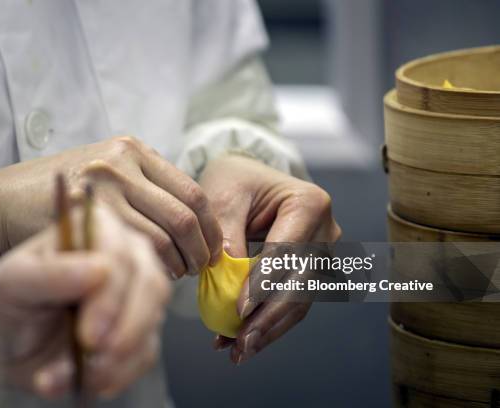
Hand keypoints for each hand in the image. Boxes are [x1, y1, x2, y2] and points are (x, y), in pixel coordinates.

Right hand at [0, 136, 222, 276]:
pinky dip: (152, 267)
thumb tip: (192, 227)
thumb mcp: (106, 179)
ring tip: (174, 275)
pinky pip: (136, 247)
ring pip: (165, 235)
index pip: (193, 192)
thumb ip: (145, 192)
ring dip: (178, 263)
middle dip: (201, 250)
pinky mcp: (86, 210)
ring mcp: (104, 184)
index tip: (213, 250)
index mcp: (134, 151)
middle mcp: (123, 161)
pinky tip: (147, 274)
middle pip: (185, 214)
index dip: (210, 227)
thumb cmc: (55, 197)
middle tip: (200, 270)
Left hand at [0, 204, 170, 397]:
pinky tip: (91, 380)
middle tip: (93, 356)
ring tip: (84, 375)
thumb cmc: (7, 301)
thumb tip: (99, 270)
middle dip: (126, 327)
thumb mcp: (13, 283)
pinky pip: (146, 353)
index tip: (89, 334)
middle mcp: (125, 254)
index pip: (120, 253)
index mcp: (95, 228)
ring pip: (153, 319)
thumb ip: (49, 274)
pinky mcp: (140, 329)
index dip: (111, 295)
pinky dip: (121, 373)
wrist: (3, 342)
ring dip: (122, 356)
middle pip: (150, 284)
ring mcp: (137, 292)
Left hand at [199, 155, 340, 363]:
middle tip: (240, 344)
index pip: (287, 251)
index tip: (239, 310)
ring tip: (238, 351)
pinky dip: (267, 323)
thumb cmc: (236, 182)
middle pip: (300, 283)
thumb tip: (226, 276)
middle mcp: (326, 231)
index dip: (264, 284)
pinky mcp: (310, 272)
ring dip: (268, 329)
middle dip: (268, 318)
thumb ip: (226, 233)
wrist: (247, 180)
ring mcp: (322, 254)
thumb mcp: (224, 197)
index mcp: (310, 204)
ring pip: (299, 301)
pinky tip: (240, 340)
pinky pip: (292, 304)